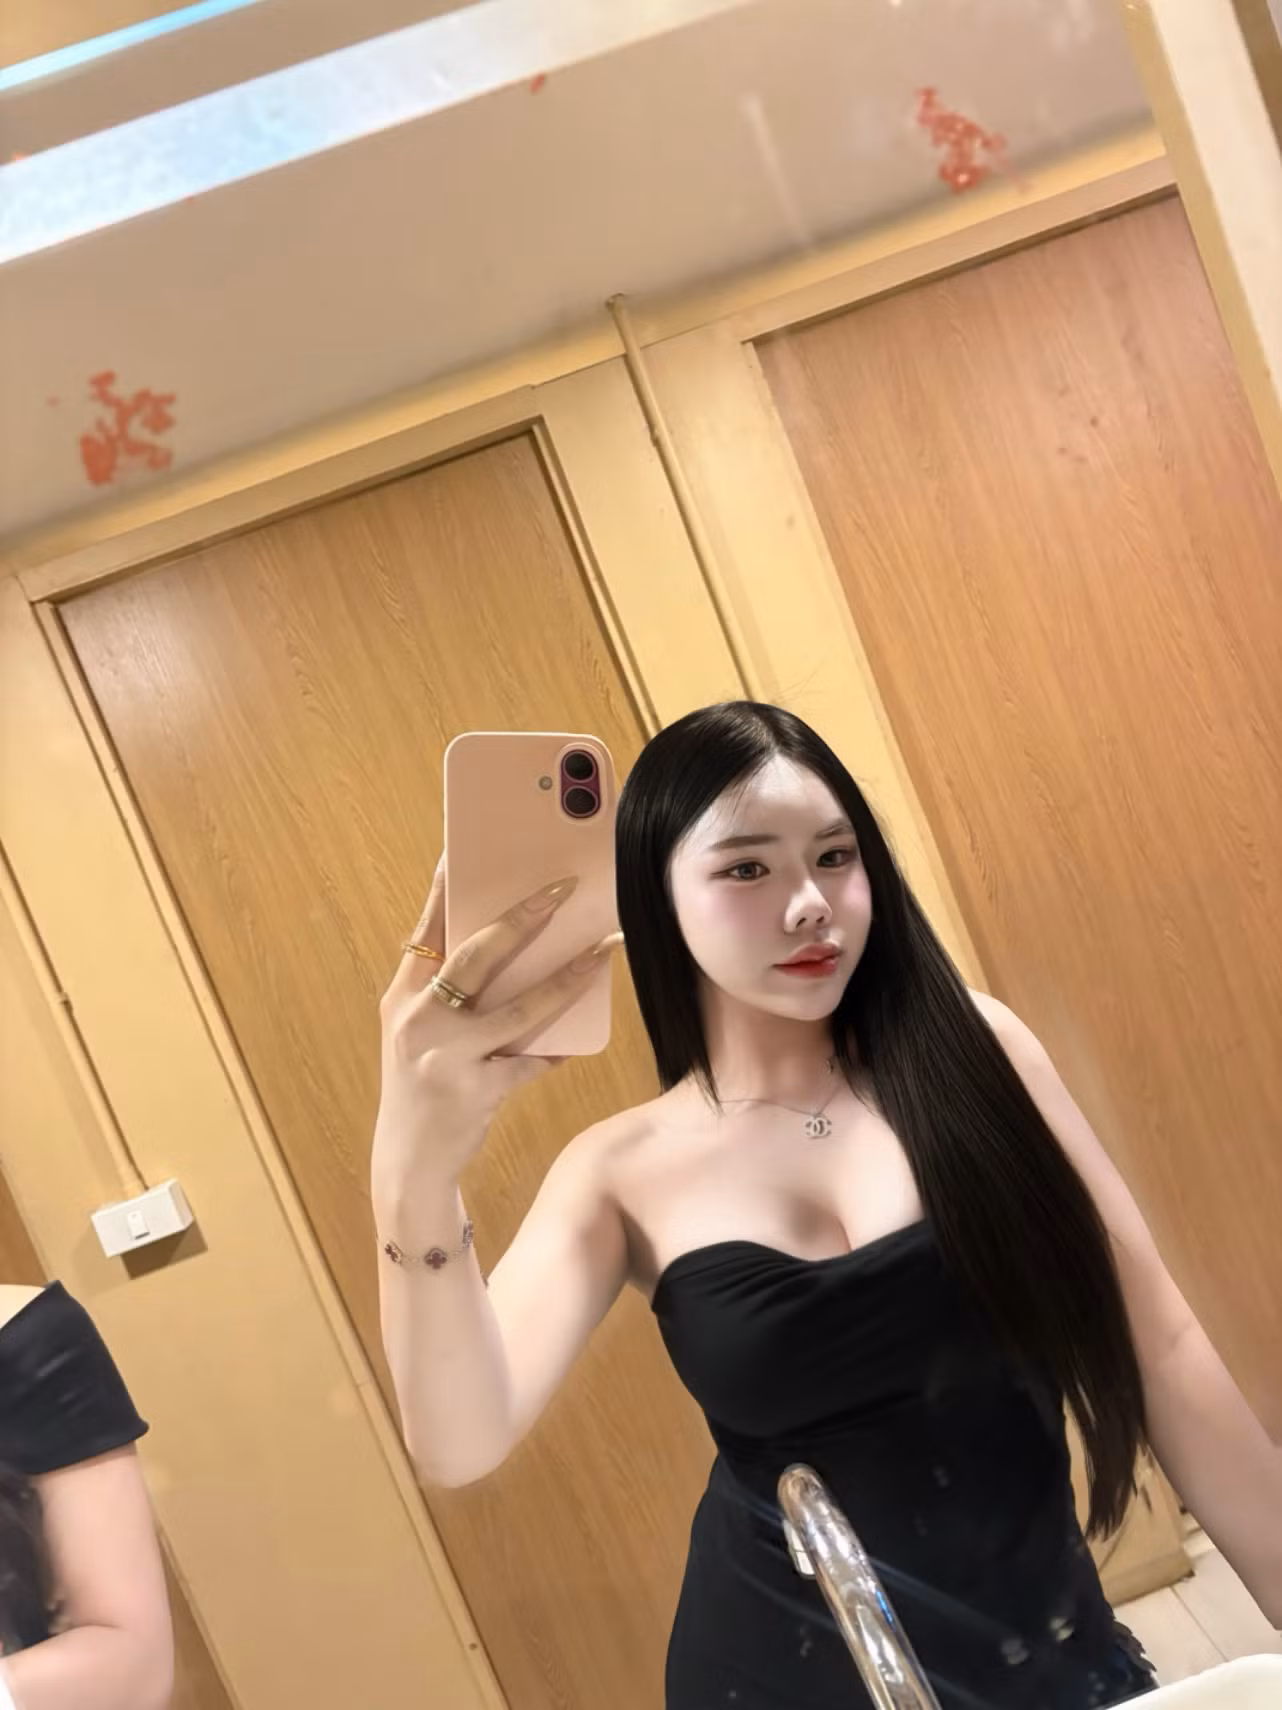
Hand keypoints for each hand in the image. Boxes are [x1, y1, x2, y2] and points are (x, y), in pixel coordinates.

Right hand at [372, 858, 620, 1188]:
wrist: (408, 1161)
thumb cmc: (423, 1084)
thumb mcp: (420, 1032)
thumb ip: (449, 993)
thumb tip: (510, 942)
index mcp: (402, 997)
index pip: (426, 928)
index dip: (445, 886)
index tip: (465, 846)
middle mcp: (417, 1020)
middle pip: (476, 955)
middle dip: (523, 917)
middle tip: (563, 888)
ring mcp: (445, 1056)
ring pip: (519, 1007)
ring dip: (567, 977)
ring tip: (602, 950)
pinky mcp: (475, 1090)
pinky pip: (530, 1061)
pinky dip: (555, 1049)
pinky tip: (576, 1039)